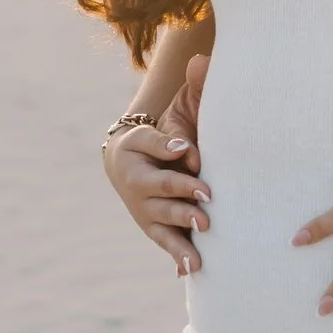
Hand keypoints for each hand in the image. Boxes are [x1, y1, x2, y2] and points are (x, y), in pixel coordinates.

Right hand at [103, 54, 211, 276]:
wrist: (125, 162)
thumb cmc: (155, 133)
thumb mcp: (170, 106)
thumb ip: (189, 89)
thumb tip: (201, 61)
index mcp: (138, 155)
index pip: (158, 149)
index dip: (172, 150)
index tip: (190, 149)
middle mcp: (139, 188)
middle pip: (161, 193)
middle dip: (182, 199)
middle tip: (206, 204)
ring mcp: (146, 211)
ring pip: (162, 225)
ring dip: (180, 237)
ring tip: (199, 252)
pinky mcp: (156, 228)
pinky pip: (167, 244)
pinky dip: (177, 257)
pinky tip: (190, 272)